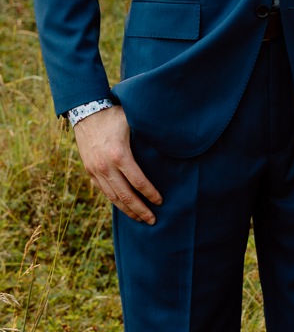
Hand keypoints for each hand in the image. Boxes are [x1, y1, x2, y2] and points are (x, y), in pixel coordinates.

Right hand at [73, 106, 161, 223]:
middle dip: (140, 210)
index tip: (160, 201)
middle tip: (152, 220)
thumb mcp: (132, 121)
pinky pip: (103, 191)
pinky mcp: (90, 171)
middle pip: (125, 196)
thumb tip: (168, 139)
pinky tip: (123, 206)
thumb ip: (147, 134)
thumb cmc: (114, 115)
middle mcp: (106, 166)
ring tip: (140, 219)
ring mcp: (95, 170)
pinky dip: (114, 201)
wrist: (85, 111)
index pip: (138, 182)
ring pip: (113, 197)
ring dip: (127, 210)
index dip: (150, 194)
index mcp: (119, 155)